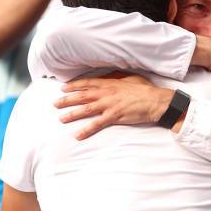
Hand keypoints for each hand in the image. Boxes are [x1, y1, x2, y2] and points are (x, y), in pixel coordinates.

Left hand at [53, 72, 175, 139]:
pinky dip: (86, 130)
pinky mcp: (114, 117)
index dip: (74, 85)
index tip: (63, 88)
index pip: (87, 83)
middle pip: (82, 96)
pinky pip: (97, 124)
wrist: (155, 101)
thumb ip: (117, 76)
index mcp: (110, 83)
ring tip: (61, 118)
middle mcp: (106, 93)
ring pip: (86, 110)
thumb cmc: (145, 89)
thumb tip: (108, 75)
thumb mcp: (130, 77)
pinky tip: (78, 135)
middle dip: (67, 100)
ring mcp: (109, 105)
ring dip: (72, 114)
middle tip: (55, 103)